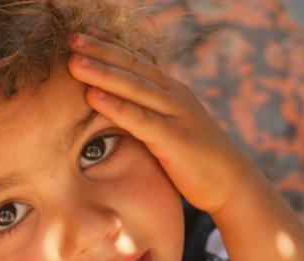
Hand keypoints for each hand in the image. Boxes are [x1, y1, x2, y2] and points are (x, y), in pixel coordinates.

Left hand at [68, 32, 255, 216]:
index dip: (110, 46)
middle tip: (72, 38)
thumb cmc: (194, 159)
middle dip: (101, 50)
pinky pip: (139, 119)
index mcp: (171, 91)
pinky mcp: (173, 137)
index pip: (137, 61)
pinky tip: (92, 95)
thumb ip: (147, 114)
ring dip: (102, 73)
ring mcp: (176, 113)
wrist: (231, 182)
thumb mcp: (169, 128)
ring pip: (134, 87)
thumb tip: (120, 108)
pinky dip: (115, 105)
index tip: (83, 34)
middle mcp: (174, 94)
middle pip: (133, 66)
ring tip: (74, 62)